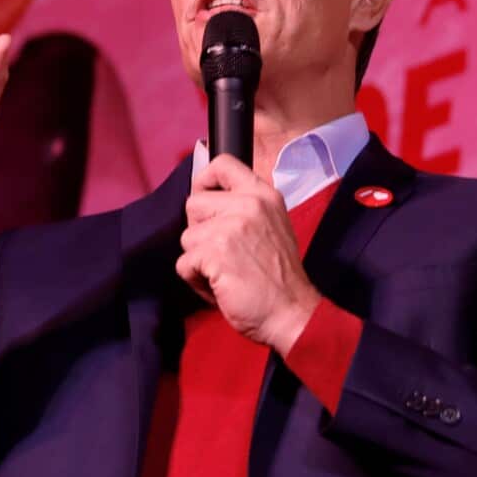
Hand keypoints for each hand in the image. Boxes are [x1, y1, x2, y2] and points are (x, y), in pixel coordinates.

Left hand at [176, 155, 321, 356]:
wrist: (292, 313)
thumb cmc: (280, 278)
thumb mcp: (272, 225)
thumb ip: (245, 208)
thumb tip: (207, 198)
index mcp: (263, 195)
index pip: (222, 163)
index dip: (204, 181)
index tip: (205, 201)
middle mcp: (248, 205)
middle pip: (193, 204)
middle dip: (199, 231)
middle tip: (222, 253)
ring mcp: (230, 228)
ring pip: (186, 237)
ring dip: (198, 261)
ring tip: (225, 273)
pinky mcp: (215, 253)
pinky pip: (184, 264)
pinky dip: (196, 281)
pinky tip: (220, 287)